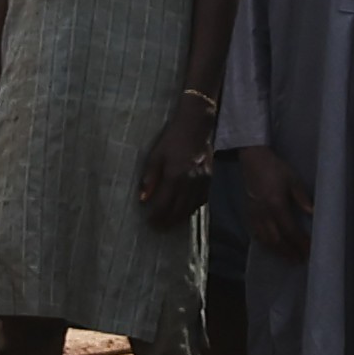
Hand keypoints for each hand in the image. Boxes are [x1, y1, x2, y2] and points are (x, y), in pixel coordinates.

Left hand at [134, 109, 209, 227]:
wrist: (196, 126)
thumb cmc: (172, 139)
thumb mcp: (156, 156)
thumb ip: (149, 178)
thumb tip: (143, 199)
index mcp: (175, 176)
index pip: (164, 205)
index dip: (156, 217)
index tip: (149, 223)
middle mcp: (191, 182)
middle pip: (178, 211)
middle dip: (167, 222)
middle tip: (158, 228)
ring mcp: (203, 182)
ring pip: (191, 208)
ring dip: (179, 219)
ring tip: (169, 223)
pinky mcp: (210, 179)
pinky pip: (201, 201)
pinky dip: (191, 208)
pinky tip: (184, 211)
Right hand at [241, 151, 311, 269]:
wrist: (253, 160)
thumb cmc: (275, 168)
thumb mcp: (293, 179)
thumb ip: (301, 197)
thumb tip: (312, 212)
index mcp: (276, 205)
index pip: (290, 230)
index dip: (299, 242)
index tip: (308, 251)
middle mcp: (264, 214)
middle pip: (277, 239)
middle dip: (288, 252)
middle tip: (299, 261)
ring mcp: (254, 215)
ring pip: (265, 240)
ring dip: (277, 251)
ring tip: (288, 258)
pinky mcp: (248, 214)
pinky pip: (256, 234)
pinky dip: (265, 244)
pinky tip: (271, 248)